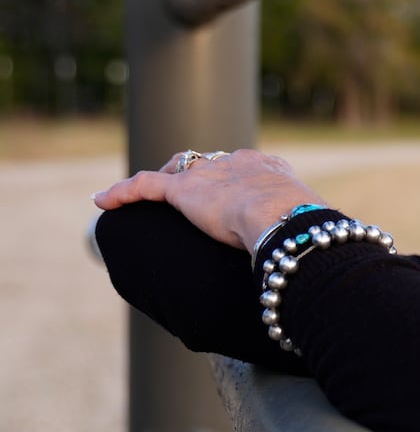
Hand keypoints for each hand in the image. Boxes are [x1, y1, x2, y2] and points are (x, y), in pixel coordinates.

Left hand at [92, 149, 325, 251]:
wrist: (286, 219)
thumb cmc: (304, 231)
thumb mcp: (302, 231)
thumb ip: (294, 241)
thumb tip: (297, 267)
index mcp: (271, 170)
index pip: (245, 168)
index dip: (235, 180)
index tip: (233, 194)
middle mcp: (239, 163)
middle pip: (210, 164)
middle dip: (198, 175)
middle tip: (191, 197)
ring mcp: (210, 174)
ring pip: (176, 171)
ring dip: (160, 182)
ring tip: (144, 195)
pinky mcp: (185, 190)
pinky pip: (145, 185)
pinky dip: (123, 192)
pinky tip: (103, 202)